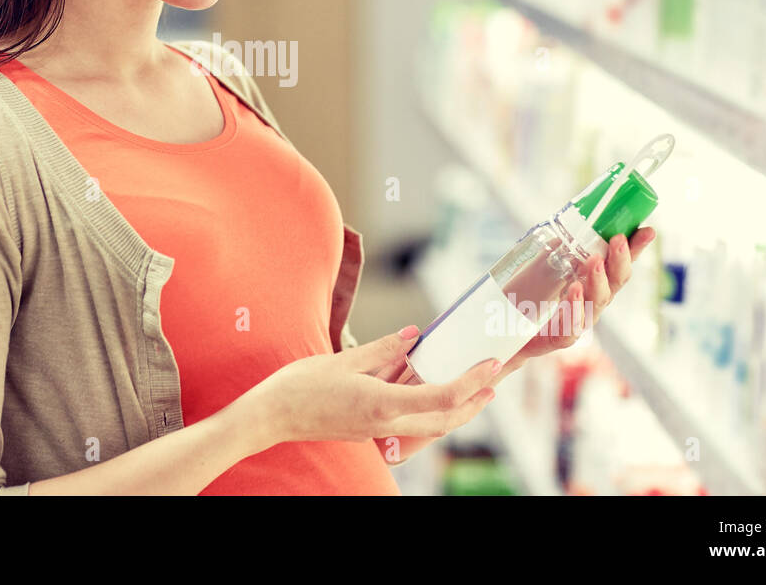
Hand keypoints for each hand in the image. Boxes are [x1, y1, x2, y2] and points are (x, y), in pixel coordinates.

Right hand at [247, 327, 502, 444]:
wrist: (272, 416)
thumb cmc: (302, 386)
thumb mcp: (345, 360)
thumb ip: (384, 348)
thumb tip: (414, 335)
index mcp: (383, 403)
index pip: (443, 396)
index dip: (472, 381)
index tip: (490, 364)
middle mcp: (386, 422)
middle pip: (445, 420)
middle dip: (474, 403)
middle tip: (493, 382)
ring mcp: (377, 431)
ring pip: (430, 426)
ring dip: (456, 411)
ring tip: (472, 391)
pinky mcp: (368, 431)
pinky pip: (410, 423)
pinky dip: (430, 410)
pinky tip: (429, 392)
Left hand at [498, 227, 655, 377]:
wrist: (509, 335)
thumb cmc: (533, 298)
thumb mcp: (547, 266)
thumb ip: (562, 248)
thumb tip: (577, 220)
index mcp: (592, 285)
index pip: (618, 265)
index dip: (635, 249)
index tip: (648, 230)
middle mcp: (591, 303)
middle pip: (614, 283)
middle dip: (619, 261)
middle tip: (618, 239)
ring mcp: (578, 322)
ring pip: (596, 303)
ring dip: (598, 280)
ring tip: (593, 260)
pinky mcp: (559, 338)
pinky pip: (571, 327)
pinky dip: (574, 309)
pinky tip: (574, 291)